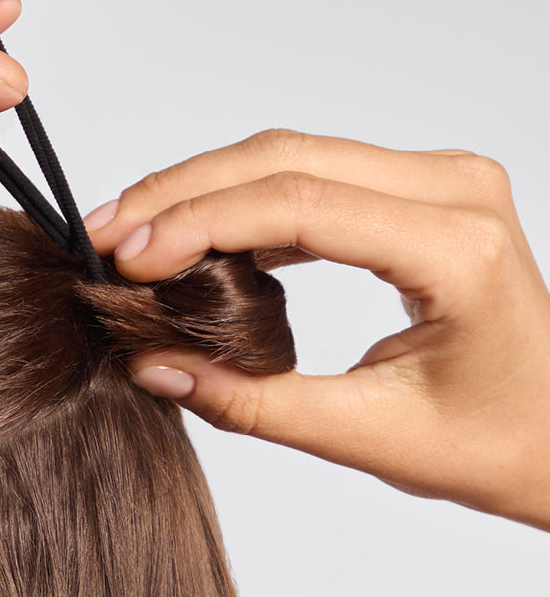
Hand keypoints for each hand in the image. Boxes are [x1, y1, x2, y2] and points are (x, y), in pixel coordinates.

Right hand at [83, 129, 549, 531]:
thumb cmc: (491, 440)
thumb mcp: (364, 436)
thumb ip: (250, 402)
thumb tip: (151, 364)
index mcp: (457, 248)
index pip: (301, 204)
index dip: (199, 222)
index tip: (127, 260)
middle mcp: (454, 191)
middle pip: (285, 158)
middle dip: (181, 194)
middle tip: (104, 238)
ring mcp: (438, 181)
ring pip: (289, 156)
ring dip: (201, 191)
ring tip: (130, 238)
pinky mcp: (413, 193)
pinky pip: (309, 177)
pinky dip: (239, 204)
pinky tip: (188, 240)